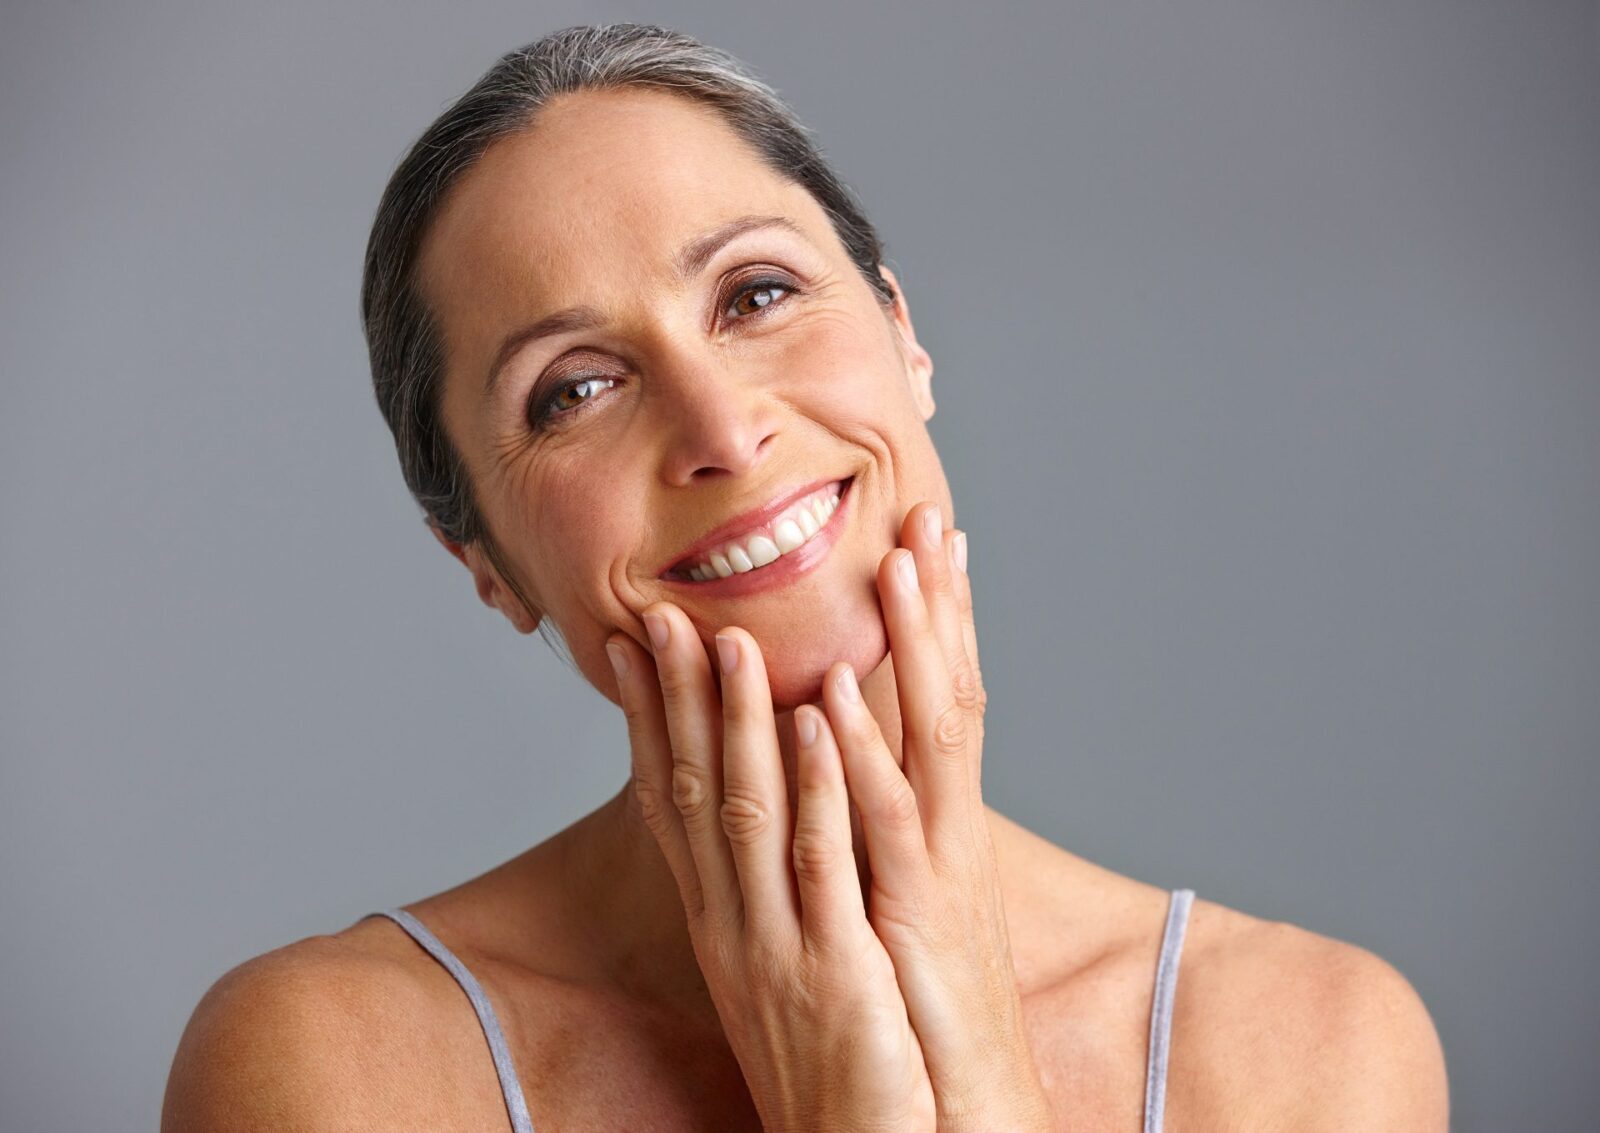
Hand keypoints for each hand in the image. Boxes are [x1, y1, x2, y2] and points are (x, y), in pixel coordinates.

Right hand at [606, 605, 936, 1132]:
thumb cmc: (828, 1057)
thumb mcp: (778, 964)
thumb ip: (761, 891)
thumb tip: (750, 824)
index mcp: (719, 921)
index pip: (670, 803)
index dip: (648, 722)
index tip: (630, 648)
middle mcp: (733, 924)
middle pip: (695, 793)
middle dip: (678, 700)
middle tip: (661, 615)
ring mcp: (778, 944)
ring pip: (750, 812)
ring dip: (741, 721)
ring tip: (732, 638)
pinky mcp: (835, 967)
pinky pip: (821, 863)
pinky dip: (818, 786)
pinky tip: (817, 722)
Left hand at [810, 504, 1054, 1132]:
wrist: (965, 1113)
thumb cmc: (927, 1013)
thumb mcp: (901, 906)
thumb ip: (882, 837)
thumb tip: (854, 777)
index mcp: (937, 827)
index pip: (939, 701)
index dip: (933, 621)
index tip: (922, 543)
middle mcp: (947, 832)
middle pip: (949, 694)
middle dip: (936, 603)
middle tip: (925, 511)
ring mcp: (940, 868)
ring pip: (934, 735)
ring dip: (914, 646)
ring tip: (897, 562)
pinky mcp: (920, 917)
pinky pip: (889, 823)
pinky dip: (861, 756)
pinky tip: (834, 696)